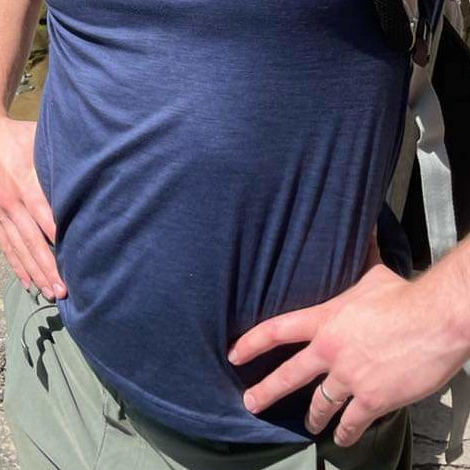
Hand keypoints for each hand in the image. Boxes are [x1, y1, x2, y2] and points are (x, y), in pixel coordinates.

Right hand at [0, 114, 66, 300]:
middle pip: (32, 241)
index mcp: (26, 184)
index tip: (75, 261)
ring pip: (18, 248)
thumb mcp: (39, 141)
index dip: (59, 240)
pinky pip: (4, 244)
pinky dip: (16, 264)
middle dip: (49, 268)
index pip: (46, 218)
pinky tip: (27, 281)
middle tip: (64, 291)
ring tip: (49, 293)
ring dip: (34, 273)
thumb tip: (89, 168)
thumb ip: (58, 159)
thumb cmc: (17, 135)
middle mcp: (11, 202)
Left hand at [228, 262, 468, 446]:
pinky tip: (342, 439)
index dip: (251, 342)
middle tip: (250, 404)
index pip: (277, 330)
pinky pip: (352, 423)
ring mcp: (350, 377)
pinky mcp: (372, 399)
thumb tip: (367, 230)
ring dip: (313, 419)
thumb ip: (363, 257)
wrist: (434, 322)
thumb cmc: (405, 296)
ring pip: (320, 405)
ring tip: (309, 426)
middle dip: (266, 391)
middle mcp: (330, 351)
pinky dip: (346, 433)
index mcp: (325, 320)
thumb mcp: (374, 274)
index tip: (234, 353)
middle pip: (288, 375)